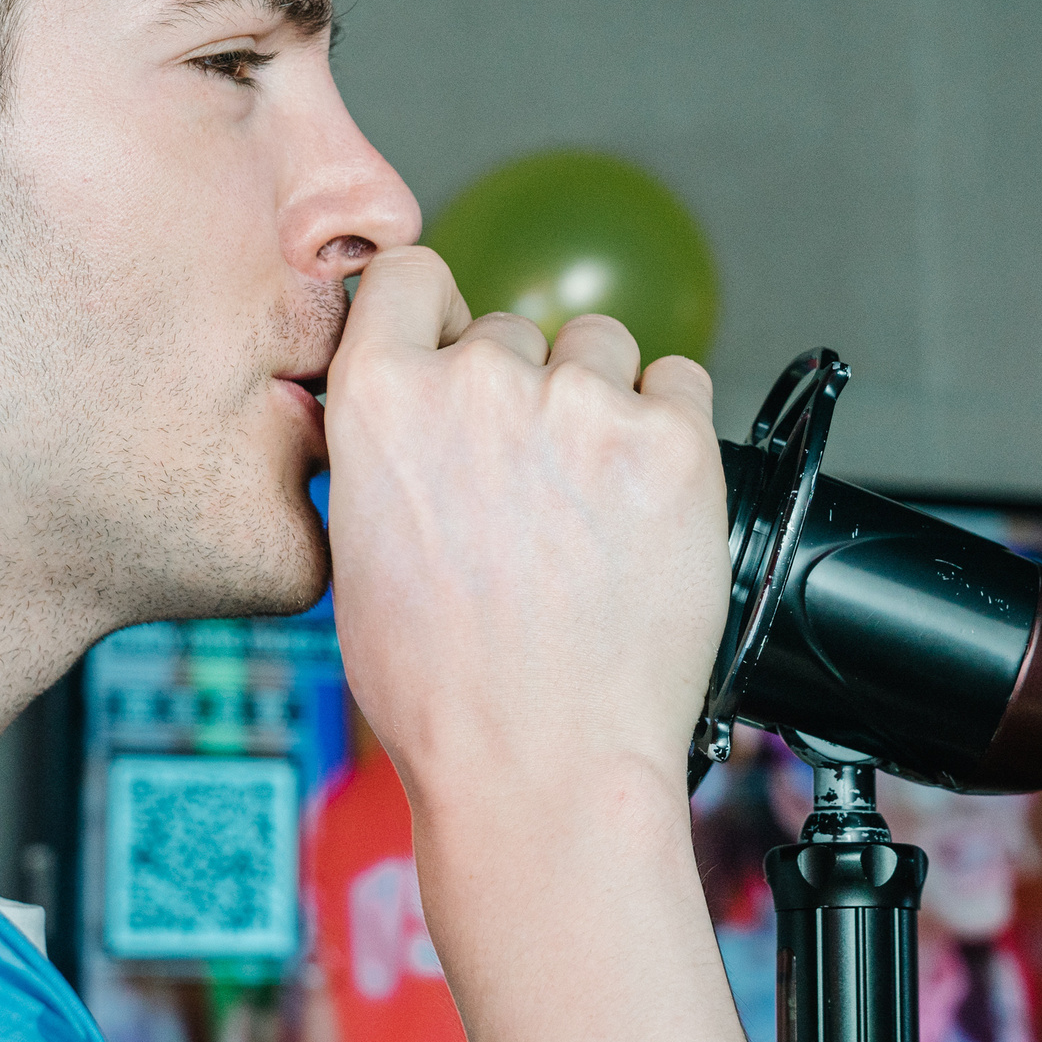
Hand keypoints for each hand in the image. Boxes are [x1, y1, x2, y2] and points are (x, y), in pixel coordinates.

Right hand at [320, 247, 780, 1041]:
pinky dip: (669, 430)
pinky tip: (644, 505)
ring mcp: (584, 405)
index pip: (412, 274)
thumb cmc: (443, 691)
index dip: (440, 316)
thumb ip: (389, 450)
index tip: (456, 354)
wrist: (538, 768)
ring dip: (600, 404)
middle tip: (531, 494)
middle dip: (524, 394)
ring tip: (591, 505)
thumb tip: (419, 405)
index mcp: (382, 400)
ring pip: (602, 348)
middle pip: (516, 330)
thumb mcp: (359, 552)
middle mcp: (481, 382)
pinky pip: (682, 382)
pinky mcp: (673, 441)